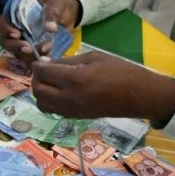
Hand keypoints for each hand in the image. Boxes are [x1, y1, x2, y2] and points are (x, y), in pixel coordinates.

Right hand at [0, 0, 80, 62]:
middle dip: (16, 46)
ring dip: (28, 56)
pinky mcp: (33, 51)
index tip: (17, 34)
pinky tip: (47, 59)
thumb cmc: (56, 5)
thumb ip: (50, 15)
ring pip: (17, 53)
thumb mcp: (54, 5)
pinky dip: (37, 61)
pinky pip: (30, 59)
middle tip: (28, 49)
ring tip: (44, 52)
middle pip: (6, 42)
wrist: (68, 13)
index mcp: (15, 15)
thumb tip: (50, 28)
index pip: (1, 23)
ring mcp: (24, 42)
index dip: (5, 30)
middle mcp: (16, 30)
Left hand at [31, 53, 174, 123]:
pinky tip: (57, 92)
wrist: (138, 96)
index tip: (39, 61)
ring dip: (40, 92)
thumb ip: (68, 61)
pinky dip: (48, 101)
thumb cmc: (120, 71)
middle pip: (38, 89)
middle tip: (43, 71)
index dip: (38, 66)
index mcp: (74, 79)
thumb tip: (48, 63)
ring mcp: (70, 110)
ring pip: (41, 103)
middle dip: (36, 78)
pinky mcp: (75, 117)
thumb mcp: (94, 58)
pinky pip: (52, 110)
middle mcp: (68, 97)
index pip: (43, 72)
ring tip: (49, 82)